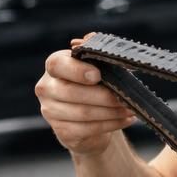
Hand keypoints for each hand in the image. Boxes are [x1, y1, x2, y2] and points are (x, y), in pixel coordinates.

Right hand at [35, 36, 137, 155]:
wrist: (89, 117)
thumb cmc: (95, 85)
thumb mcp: (97, 66)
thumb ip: (98, 55)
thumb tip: (101, 45)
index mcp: (54, 66)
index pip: (57, 65)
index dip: (77, 70)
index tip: (97, 75)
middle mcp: (47, 88)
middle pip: (72, 92)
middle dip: (103, 96)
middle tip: (125, 97)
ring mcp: (51, 111)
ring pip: (83, 113)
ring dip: (111, 112)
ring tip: (130, 108)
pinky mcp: (62, 131)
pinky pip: (88, 129)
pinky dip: (111, 124)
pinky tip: (125, 119)